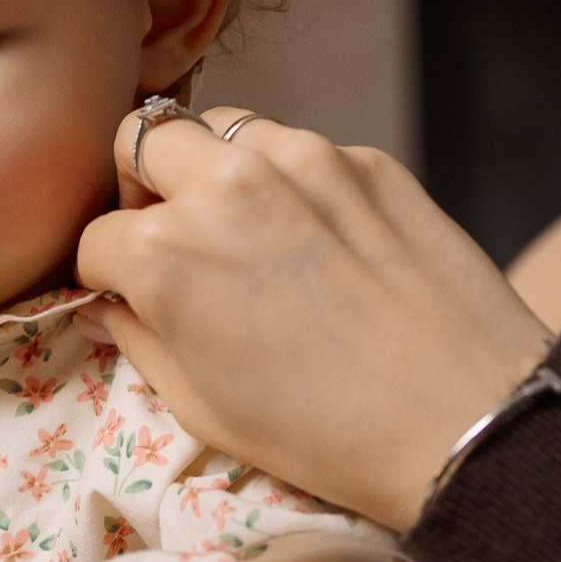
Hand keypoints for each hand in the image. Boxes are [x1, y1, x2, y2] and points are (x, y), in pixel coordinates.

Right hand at [76, 109, 552, 532]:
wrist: (464, 420)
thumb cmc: (323, 434)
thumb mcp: (201, 406)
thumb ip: (139, 342)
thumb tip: (107, 308)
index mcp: (166, 253)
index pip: (96, 238)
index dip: (102, 273)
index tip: (122, 293)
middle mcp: (225, 185)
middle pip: (143, 140)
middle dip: (142, 186)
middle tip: (168, 235)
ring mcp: (303, 160)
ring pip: (224, 127)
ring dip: (214, 167)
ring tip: (243, 227)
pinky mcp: (367, 161)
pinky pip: (301, 149)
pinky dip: (289, 180)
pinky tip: (317, 240)